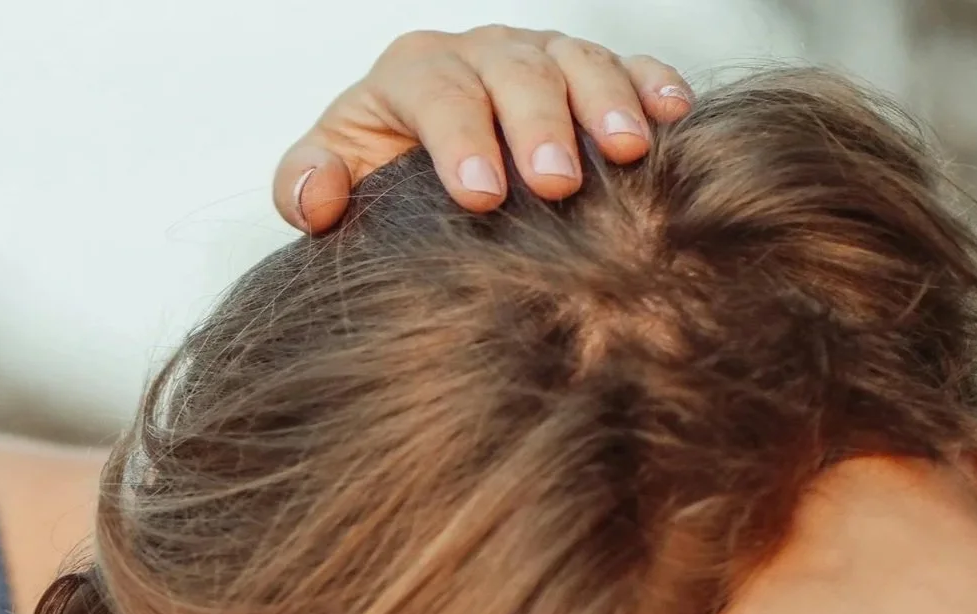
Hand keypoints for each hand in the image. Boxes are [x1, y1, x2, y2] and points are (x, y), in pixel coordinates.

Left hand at [273, 26, 692, 231]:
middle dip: (538, 125)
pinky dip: (651, 86)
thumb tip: (318, 194)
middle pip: (514, 72)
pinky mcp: (587, 75)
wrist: (420, 172)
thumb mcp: (331, 177)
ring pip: (577, 61)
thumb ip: (304, 184)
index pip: (437, 93)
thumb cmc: (378, 178)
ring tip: (628, 151)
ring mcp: (540, 58)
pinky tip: (672, 116)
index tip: (479, 196)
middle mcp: (481, 54)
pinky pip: (626, 67)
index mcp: (414, 73)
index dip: (459, 139)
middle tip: (556, 182)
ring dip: (606, 103)